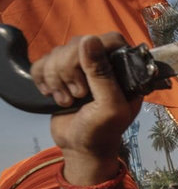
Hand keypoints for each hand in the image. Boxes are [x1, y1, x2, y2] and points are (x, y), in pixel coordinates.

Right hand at [31, 33, 141, 180]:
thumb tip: (89, 40)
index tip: (88, 77)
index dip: (95, 54)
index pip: (109, 40)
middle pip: (79, 44)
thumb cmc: (102, 132)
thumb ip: (103, 75)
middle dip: (71, 71)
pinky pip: (42, 62)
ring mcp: (80, 68)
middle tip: (79, 95)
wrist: (80, 148)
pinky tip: (53, 96)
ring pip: (58, 53)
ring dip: (57, 79)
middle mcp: (103, 64)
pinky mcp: (59, 75)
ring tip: (68, 100)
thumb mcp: (109, 106)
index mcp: (124, 69)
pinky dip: (43, 80)